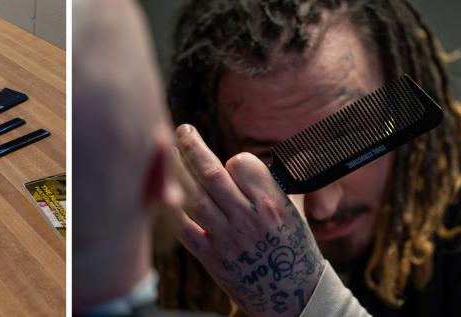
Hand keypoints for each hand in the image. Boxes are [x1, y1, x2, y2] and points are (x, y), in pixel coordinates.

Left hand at [173, 124, 323, 316]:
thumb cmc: (293, 250)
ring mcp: (227, 238)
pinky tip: (164, 193)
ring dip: (177, 172)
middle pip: (212, 174)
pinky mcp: (212, 258)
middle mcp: (248, 218)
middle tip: (183, 130)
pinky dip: (172, 210)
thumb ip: (278, 186)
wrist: (293, 296)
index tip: (231, 165)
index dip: (234, 160)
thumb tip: (277, 157)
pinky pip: (185, 229)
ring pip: (195, 197)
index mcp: (272, 203)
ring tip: (168, 153)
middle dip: (194, 147)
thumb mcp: (296, 214)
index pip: (242, 164)